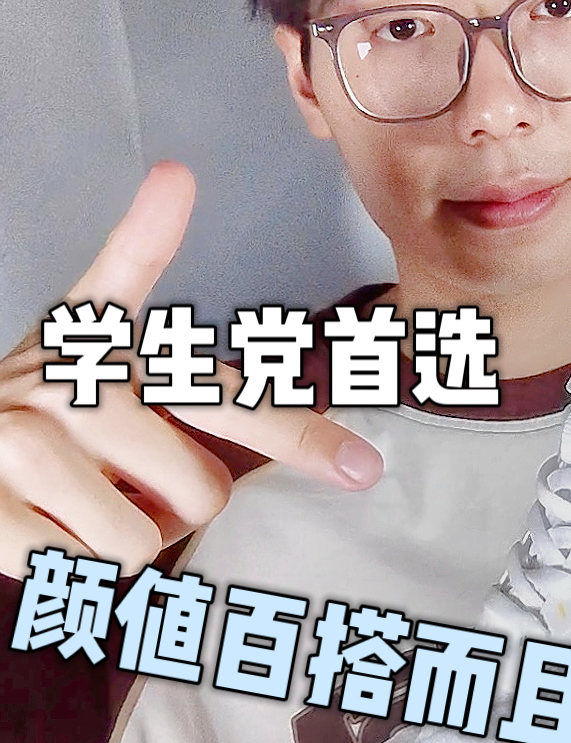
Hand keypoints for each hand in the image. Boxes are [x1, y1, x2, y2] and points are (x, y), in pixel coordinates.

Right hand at [0, 163, 382, 578]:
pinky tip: (35, 527)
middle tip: (119, 480)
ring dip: (116, 544)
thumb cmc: (29, 390)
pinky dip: (63, 567)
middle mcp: (77, 390)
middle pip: (204, 495)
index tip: (365, 468)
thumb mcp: (82, 324)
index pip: (226, 393)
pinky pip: (78, 571)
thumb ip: (137, 256)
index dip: (299, 433)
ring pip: (141, 544)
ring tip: (72, 501)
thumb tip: (176, 170)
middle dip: (172, 508)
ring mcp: (27, 446)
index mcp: (117, 348)